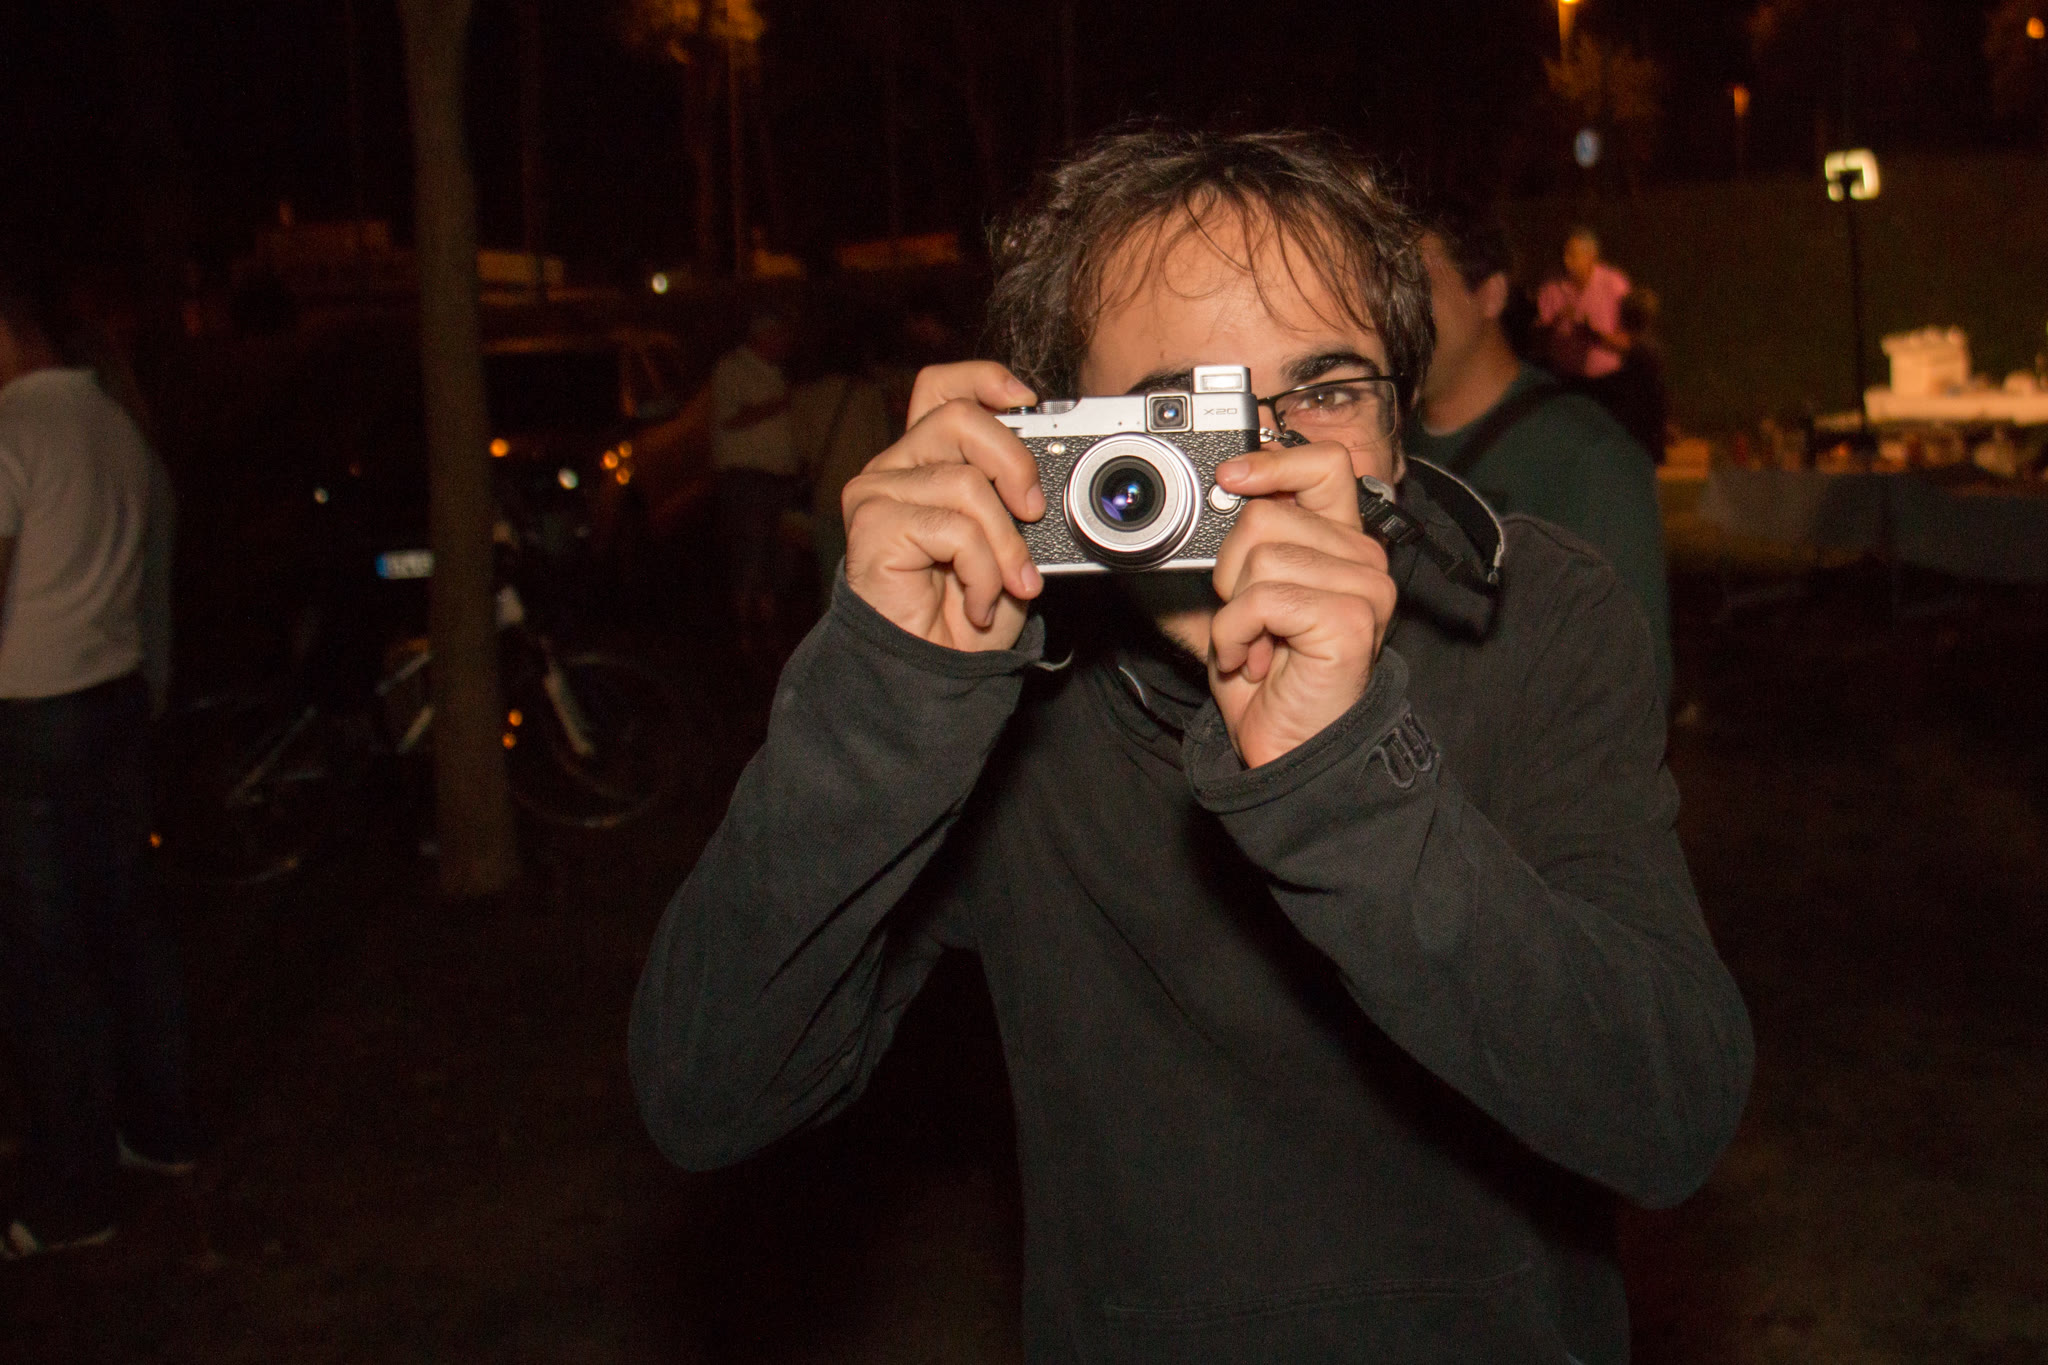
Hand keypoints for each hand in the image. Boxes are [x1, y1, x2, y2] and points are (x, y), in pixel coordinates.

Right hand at [841, 362, 1046, 651]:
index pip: (943, 386)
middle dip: (1014, 462)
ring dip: (1005, 545)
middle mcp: (896, 466)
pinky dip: (983, 573)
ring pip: (967, 483)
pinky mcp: (873, 524)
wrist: (933, 671)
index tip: (1028, 400)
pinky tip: (977, 603)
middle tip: (1034, 512)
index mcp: (927, 460)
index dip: (985, 379)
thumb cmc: (966, 609)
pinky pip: (953, 528)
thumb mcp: (1010, 542)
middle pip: (960, 417)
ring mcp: (878, 492)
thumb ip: (1018, 497)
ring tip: (1007, 584)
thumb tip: (1050, 476)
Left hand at [1205, 440, 1397, 768]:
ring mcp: (1365, 587)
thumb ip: (1239, 548)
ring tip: (1252, 647)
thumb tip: (1214, 497)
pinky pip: (1263, 599)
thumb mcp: (1242, 599)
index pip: (1324, 465)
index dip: (1273, 462)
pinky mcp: (1352, 618)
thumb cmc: (1268, 680)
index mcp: (1340, 542)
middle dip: (1229, 572)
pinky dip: (1236, 635)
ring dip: (1232, 612)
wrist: (1289, 748)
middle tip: (1246, 622)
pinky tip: (1252, 663)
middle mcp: (1363, 559)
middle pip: (1265, 514)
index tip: (1230, 478)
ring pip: (1260, 556)